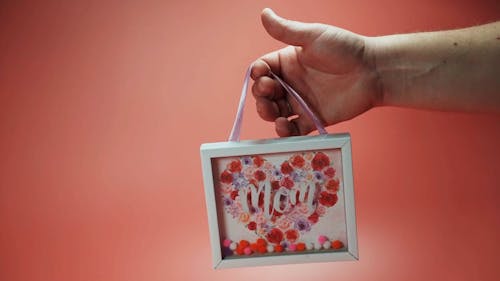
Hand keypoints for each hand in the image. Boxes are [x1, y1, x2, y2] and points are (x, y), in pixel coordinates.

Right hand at [251, 8, 381, 135]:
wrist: (372, 71)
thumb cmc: (345, 49)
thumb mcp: (312, 36)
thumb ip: (286, 30)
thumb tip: (264, 13)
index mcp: (288, 63)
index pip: (263, 69)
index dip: (257, 73)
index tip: (260, 74)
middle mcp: (291, 83)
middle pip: (264, 93)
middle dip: (261, 95)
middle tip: (268, 92)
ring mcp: (300, 102)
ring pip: (275, 112)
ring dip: (268, 113)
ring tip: (274, 112)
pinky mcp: (312, 119)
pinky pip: (293, 130)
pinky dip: (285, 131)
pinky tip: (284, 126)